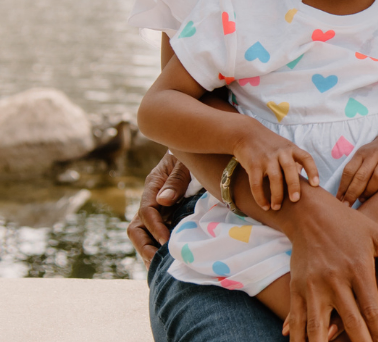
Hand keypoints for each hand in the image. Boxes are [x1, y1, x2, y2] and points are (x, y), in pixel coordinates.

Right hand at [127, 152, 191, 266]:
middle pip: (137, 228)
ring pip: (144, 235)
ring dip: (150, 250)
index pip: (146, 212)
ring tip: (161, 267)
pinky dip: (161, 247)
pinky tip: (171, 259)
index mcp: (153, 186)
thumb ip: (176, 180)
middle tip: (158, 261)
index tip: (167, 241)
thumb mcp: (184, 162)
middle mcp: (152, 199)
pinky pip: (159, 234)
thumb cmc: (192, 153)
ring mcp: (158, 209)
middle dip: (144, 246)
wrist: (199, 150)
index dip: (155, 228)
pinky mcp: (168, 215)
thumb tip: (163, 201)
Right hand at [232, 124, 319, 211]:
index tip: (315, 184)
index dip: (312, 171)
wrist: (246, 134)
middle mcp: (280, 152)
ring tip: (277, 207)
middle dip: (293, 186)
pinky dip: (260, 197)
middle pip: (290, 169)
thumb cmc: (271, 145)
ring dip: (276, 195)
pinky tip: (264, 206)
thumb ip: (295, 162)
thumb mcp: (286, 148)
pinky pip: (256, 184)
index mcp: (291, 149)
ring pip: (274, 178)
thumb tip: (306, 181)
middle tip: (295, 200)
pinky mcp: (253, 165)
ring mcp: (266, 158)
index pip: (306, 158)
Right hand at [283, 193, 377, 341]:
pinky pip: (297, 319)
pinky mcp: (296, 287)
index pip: (371, 309)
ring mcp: (312, 285)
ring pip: (317, 326)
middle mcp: (334, 280)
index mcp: (357, 268)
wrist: (311, 212)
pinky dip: (298, 337)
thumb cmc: (351, 224)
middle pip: (349, 321)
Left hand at [337, 130, 377, 205]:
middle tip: (347, 206)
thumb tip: (343, 197)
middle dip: (353, 193)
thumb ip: (354, 172)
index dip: (343, 187)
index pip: (349, 171)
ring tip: (364, 200)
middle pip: (361, 175)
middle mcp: (374, 154)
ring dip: (370, 191)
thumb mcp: (362, 157)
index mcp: (361, 153)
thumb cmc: (375, 155)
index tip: (339, 201)